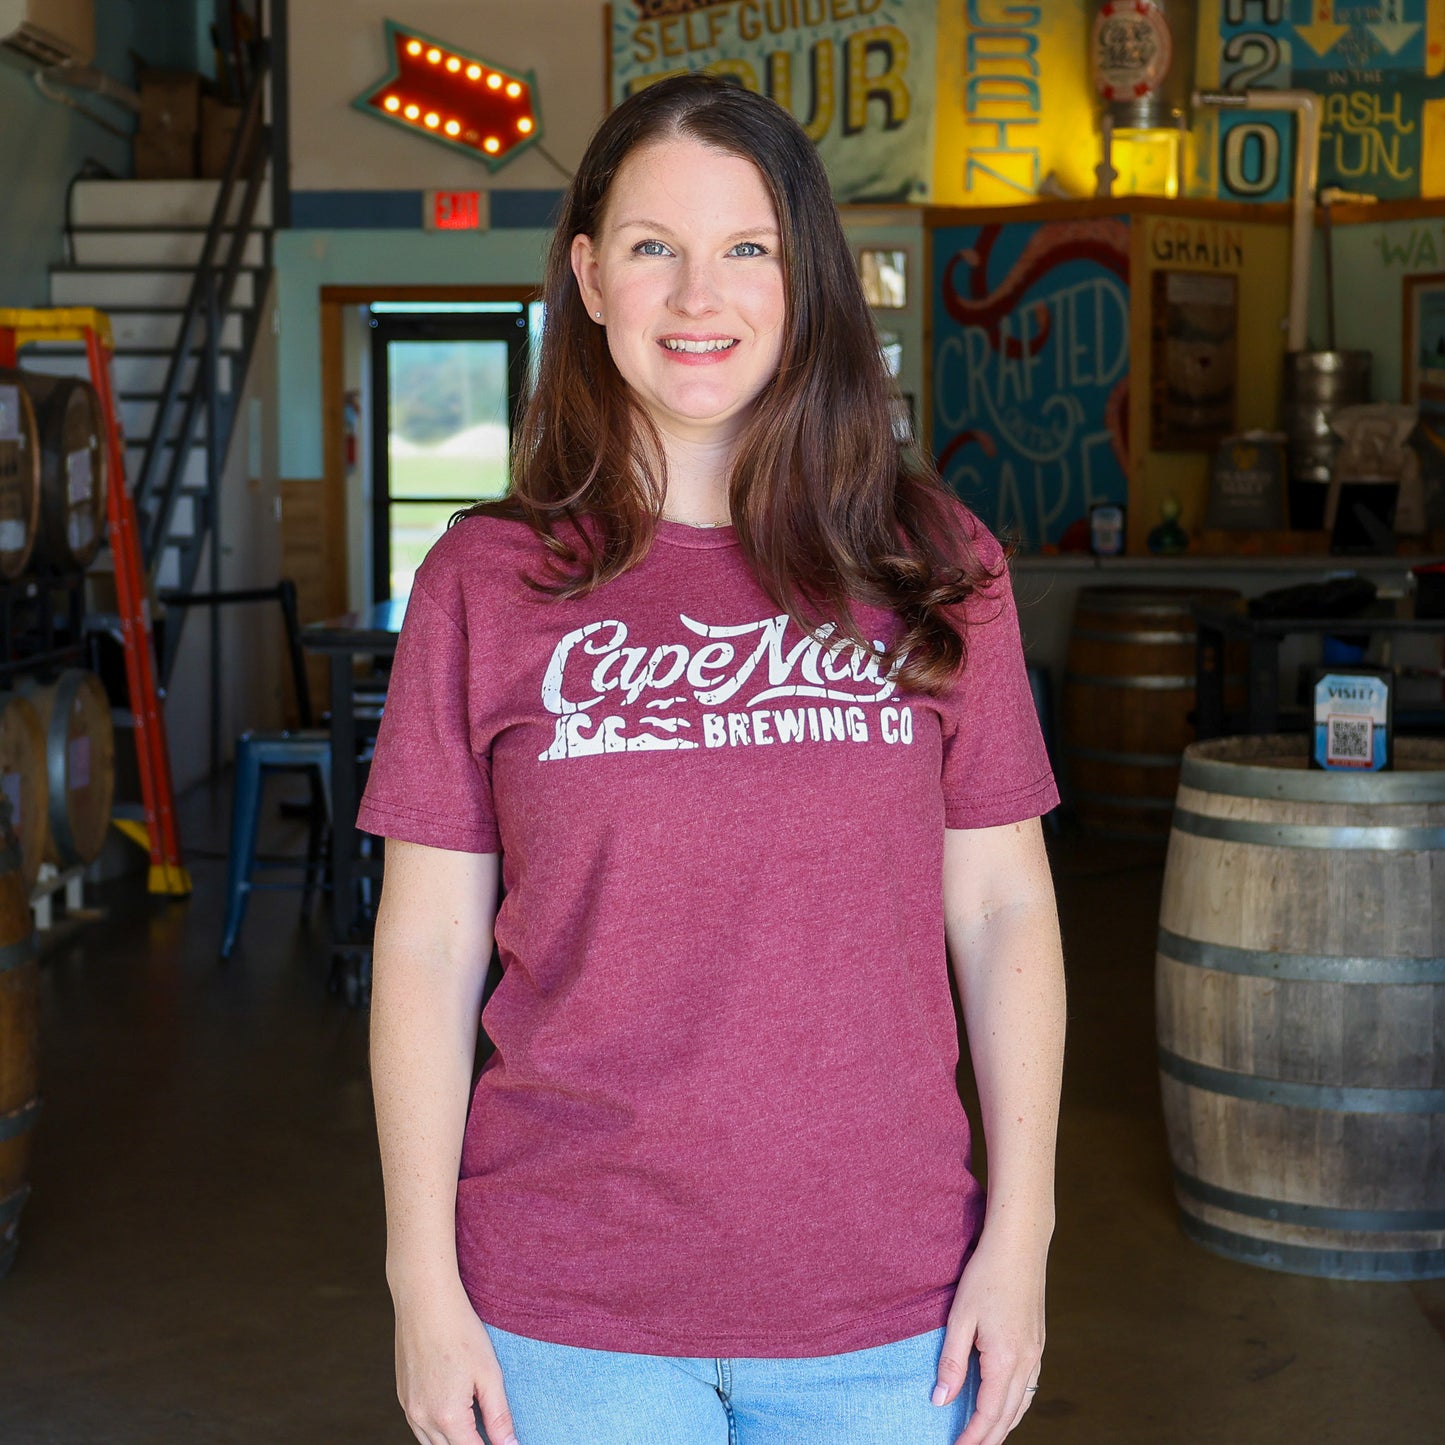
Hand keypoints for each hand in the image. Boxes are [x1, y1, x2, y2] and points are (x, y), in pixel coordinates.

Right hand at [393, 1275, 517, 1444]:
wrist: (425, 1301)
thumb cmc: (460, 1332)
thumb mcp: (489, 1374)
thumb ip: (499, 1416)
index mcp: (448, 1417)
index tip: (503, 1443)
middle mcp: (422, 1418)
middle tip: (489, 1432)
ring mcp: (408, 1408)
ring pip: (430, 1443)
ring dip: (451, 1441)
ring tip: (472, 1427)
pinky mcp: (402, 1396)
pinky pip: (418, 1426)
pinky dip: (435, 1429)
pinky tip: (451, 1413)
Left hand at [934, 1234, 1045, 1444]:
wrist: (1020, 1244)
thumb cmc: (986, 1275)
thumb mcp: (960, 1317)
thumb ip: (951, 1362)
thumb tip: (940, 1400)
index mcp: (1006, 1359)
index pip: (989, 1413)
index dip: (973, 1437)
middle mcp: (1027, 1361)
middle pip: (1009, 1416)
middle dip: (988, 1438)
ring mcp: (1036, 1352)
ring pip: (1023, 1404)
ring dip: (1003, 1424)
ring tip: (982, 1436)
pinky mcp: (1037, 1342)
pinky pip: (1028, 1386)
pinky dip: (1015, 1405)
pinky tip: (1003, 1404)